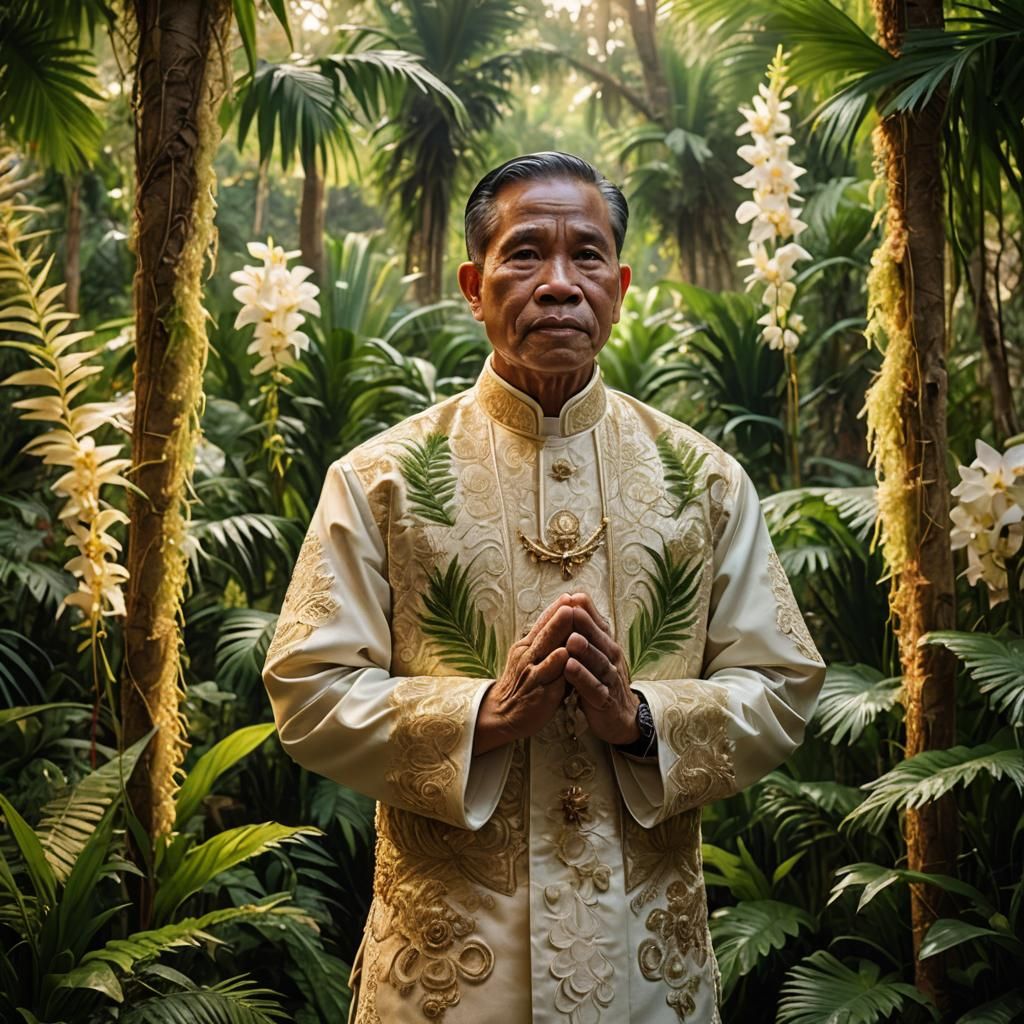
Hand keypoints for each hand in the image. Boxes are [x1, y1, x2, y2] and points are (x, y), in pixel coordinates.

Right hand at [473, 594, 574, 754]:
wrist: (502, 715)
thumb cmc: (524, 686)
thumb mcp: (530, 660)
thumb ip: (546, 644)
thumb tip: (564, 624)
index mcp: (526, 647)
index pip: (542, 624)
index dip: (554, 610)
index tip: (569, 595)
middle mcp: (527, 655)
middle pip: (544, 630)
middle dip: (558, 613)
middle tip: (570, 598)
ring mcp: (531, 672)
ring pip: (546, 647)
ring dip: (557, 630)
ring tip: (569, 614)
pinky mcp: (537, 691)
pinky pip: (546, 674)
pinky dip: (555, 663)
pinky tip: (564, 653)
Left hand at [564, 592, 639, 745]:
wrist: (622, 717)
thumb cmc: (603, 679)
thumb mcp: (598, 652)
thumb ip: (588, 628)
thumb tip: (576, 597)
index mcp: (607, 645)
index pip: (598, 625)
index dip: (586, 612)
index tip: (571, 597)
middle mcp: (611, 659)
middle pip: (599, 640)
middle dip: (586, 625)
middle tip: (572, 611)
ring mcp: (609, 680)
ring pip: (598, 663)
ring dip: (585, 651)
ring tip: (571, 640)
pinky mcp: (605, 700)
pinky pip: (593, 688)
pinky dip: (582, 678)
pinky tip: (569, 669)